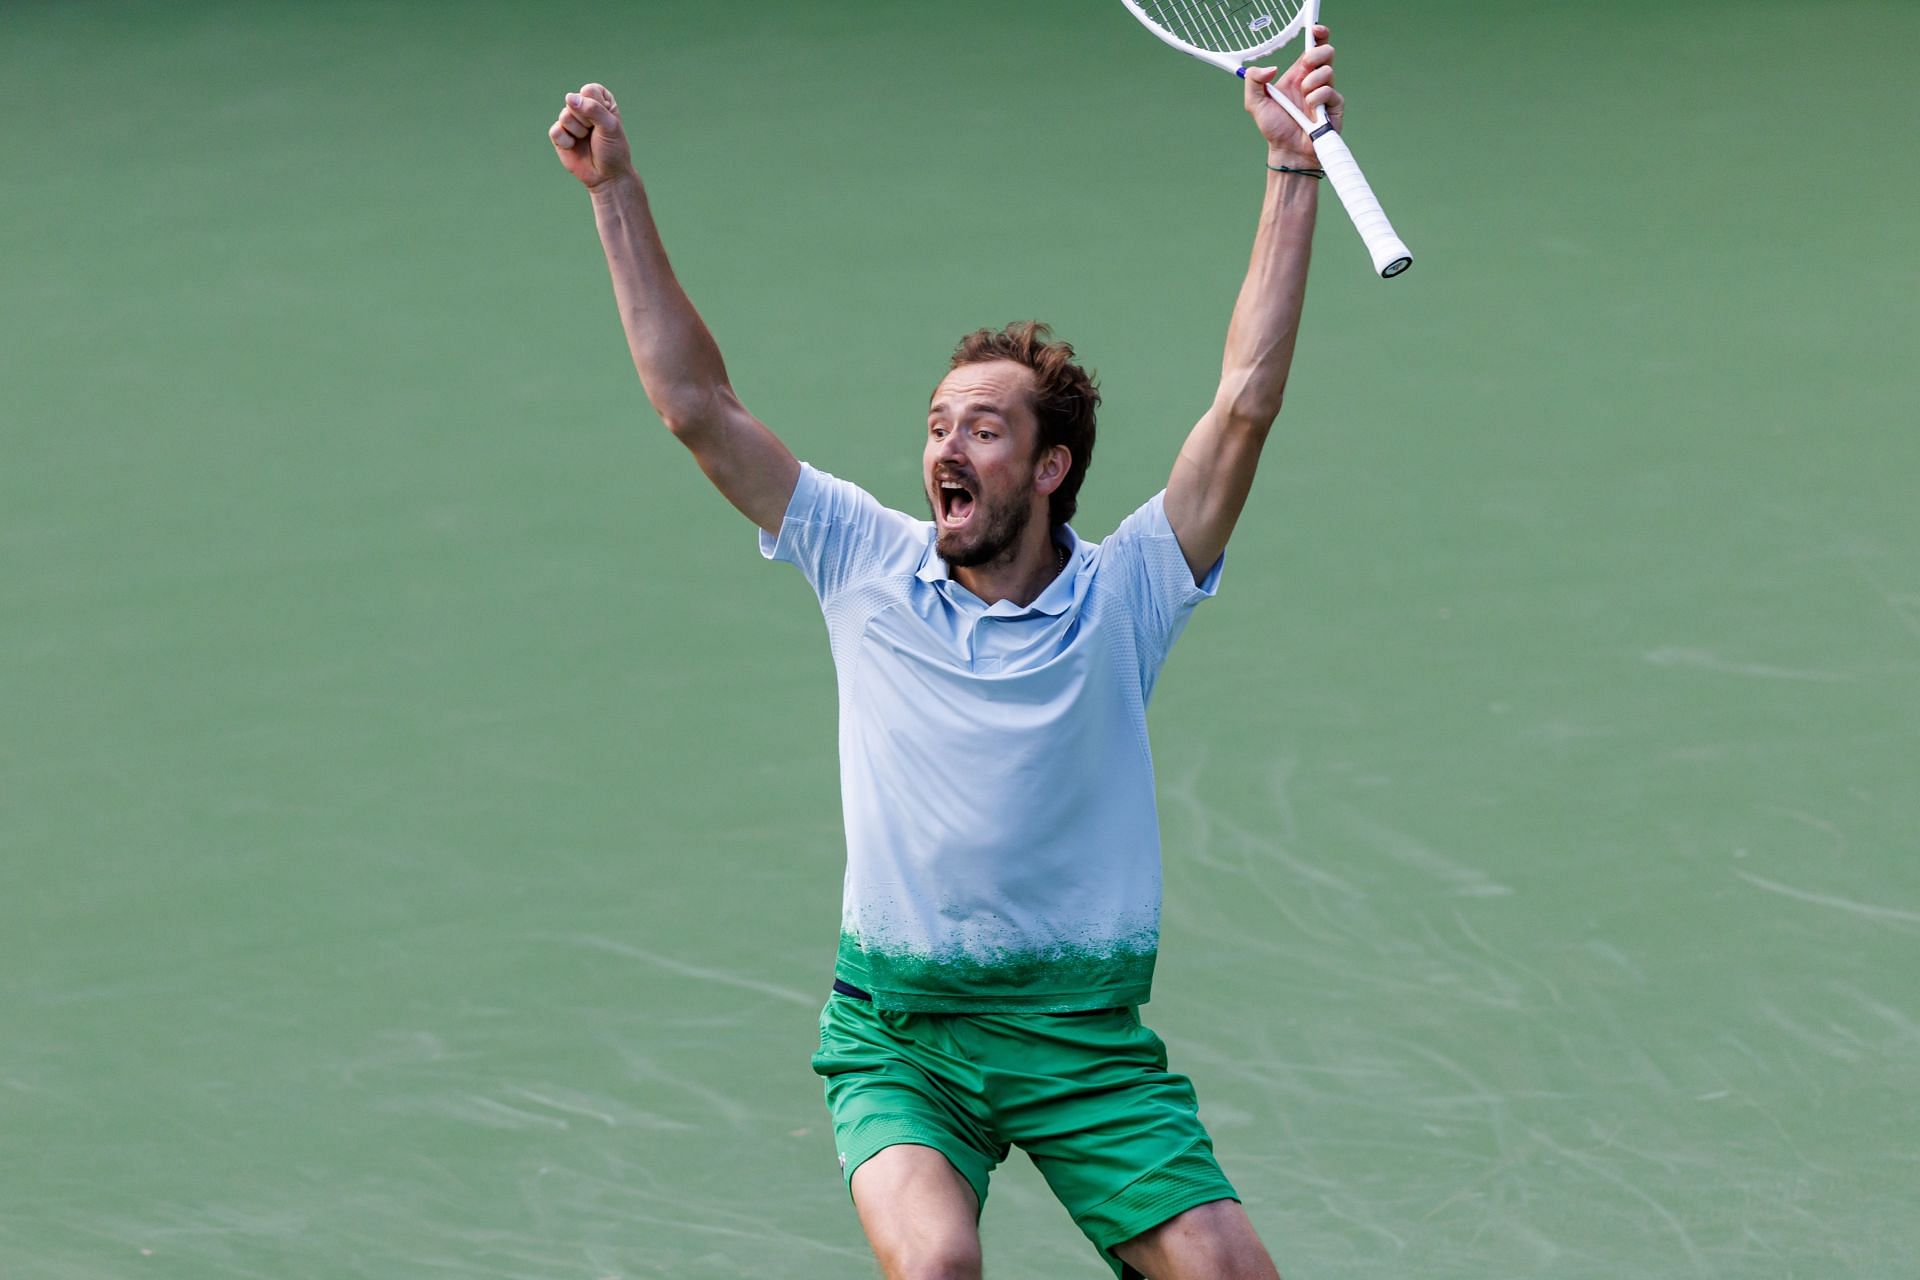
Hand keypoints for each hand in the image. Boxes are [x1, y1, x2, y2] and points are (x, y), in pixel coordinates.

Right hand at [549, 83, 632, 188]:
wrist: (607, 176)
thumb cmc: (613, 149)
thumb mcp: (610, 126)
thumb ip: (593, 109)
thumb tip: (569, 98)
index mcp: (600, 100)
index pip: (589, 90)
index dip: (596, 107)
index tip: (605, 121)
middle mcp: (583, 107)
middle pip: (574, 101)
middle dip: (586, 120)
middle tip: (595, 133)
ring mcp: (570, 120)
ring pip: (564, 116)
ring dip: (578, 131)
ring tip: (586, 139)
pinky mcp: (559, 134)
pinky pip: (556, 131)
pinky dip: (567, 141)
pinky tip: (574, 146)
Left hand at [1243, 26, 1341, 164]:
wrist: (1287, 151)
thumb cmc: (1274, 128)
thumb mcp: (1254, 103)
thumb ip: (1254, 81)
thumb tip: (1270, 68)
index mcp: (1297, 75)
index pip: (1312, 48)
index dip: (1317, 35)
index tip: (1315, 29)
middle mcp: (1313, 81)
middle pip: (1326, 52)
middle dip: (1316, 54)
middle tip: (1305, 67)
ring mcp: (1325, 93)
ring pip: (1328, 71)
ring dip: (1312, 83)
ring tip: (1303, 98)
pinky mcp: (1334, 106)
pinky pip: (1330, 92)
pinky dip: (1318, 98)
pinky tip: (1310, 109)